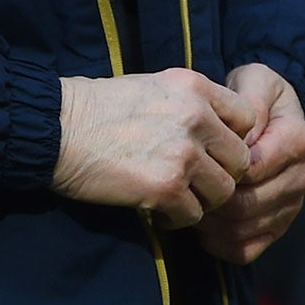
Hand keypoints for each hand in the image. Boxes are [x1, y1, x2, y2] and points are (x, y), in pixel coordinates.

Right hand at [52, 70, 256, 227]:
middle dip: (221, 174)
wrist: (57, 128)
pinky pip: (194, 215)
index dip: (234, 138)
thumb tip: (215, 131)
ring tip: (176, 196)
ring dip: (202, 199)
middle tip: (195, 180)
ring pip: (223, 192)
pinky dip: (178, 218)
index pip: (247, 118)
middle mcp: (195, 117)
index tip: (212, 150)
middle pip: (241, 160)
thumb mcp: (151, 86)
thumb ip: (189, 104)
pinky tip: (158, 208)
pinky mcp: (166, 188)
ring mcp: (183, 154)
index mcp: (193, 86)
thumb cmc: (97, 106)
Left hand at [197, 64, 304, 263]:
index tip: (194, 156)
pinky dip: (218, 243)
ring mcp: (290, 206)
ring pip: (244, 228)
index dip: (221, 166)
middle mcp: (300, 177)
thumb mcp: (253, 81)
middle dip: (211, 197)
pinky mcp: (276, 227)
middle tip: (182, 185)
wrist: (266, 116)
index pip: (255, 167)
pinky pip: (246, 250)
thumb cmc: (252, 95)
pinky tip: (199, 226)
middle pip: (249, 202)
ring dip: (210, 221)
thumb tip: (241, 137)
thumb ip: (249, 102)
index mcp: (297, 140)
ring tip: (186, 201)